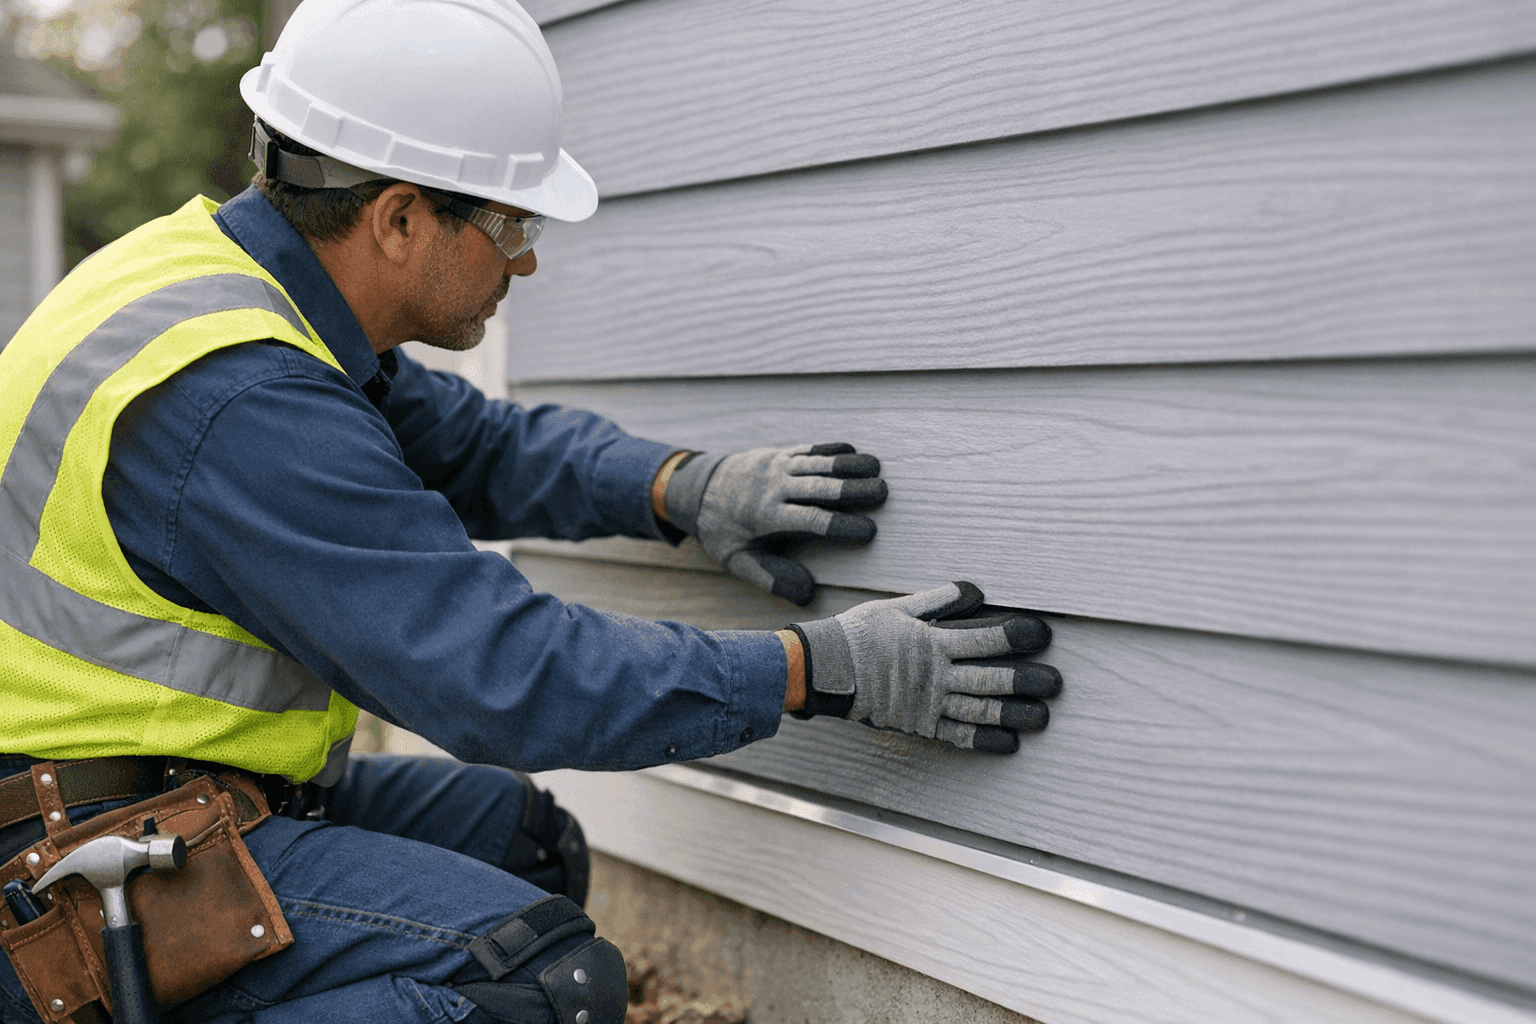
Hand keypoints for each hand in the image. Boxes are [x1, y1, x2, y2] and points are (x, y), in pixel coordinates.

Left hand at [664, 443, 886, 604]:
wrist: (697, 487)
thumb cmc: (722, 530)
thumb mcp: (736, 560)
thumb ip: (769, 577)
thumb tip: (806, 594)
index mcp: (765, 516)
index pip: (810, 521)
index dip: (841, 526)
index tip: (869, 532)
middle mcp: (773, 487)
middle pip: (819, 487)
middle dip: (853, 490)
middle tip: (884, 493)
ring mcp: (776, 466)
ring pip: (817, 464)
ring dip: (849, 466)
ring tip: (878, 468)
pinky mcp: (779, 453)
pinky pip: (809, 449)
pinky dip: (832, 450)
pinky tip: (854, 451)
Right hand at [790, 582, 1060, 752]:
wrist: (826, 669)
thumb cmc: (861, 633)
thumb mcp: (898, 607)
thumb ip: (939, 600)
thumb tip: (976, 591)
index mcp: (932, 642)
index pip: (984, 638)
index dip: (1016, 636)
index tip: (1042, 635)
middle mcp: (935, 675)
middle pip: (989, 679)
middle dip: (1026, 681)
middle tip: (1057, 683)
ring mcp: (928, 703)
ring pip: (978, 710)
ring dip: (1013, 714)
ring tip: (1043, 717)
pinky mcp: (920, 723)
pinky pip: (956, 735)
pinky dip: (983, 740)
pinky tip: (1009, 743)